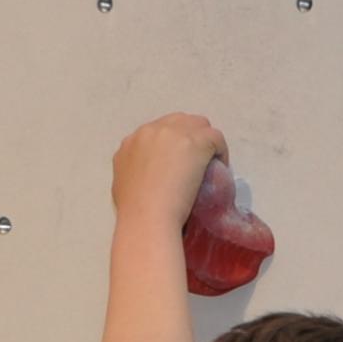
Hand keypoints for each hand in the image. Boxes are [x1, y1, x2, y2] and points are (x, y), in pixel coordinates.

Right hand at [112, 114, 226, 225]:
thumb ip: (133, 172)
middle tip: (196, 162)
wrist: (147, 218)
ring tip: (210, 164)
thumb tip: (146, 176)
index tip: (179, 163)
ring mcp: (173, 134)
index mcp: (132, 142)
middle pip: (179, 122)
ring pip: (199, 125)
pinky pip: (216, 137)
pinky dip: (221, 150)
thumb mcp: (121, 186)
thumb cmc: (134, 213)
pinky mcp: (195, 142)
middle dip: (189, 138)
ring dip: (205, 141)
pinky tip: (221, 167)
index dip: (172, 145)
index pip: (158, 131)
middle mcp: (151, 131)